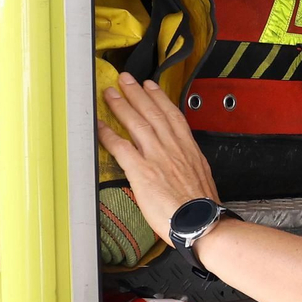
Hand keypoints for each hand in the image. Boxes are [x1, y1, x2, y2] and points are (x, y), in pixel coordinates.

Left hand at [95, 72, 220, 242]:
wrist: (200, 222)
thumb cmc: (201, 206)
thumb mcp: (202, 177)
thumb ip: (189, 165)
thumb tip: (182, 164)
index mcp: (188, 149)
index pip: (172, 116)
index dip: (160, 98)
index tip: (151, 87)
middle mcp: (172, 148)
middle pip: (152, 113)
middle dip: (137, 93)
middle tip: (126, 80)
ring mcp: (156, 157)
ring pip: (137, 123)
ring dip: (122, 106)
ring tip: (111, 93)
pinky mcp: (141, 171)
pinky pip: (121, 148)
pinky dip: (109, 135)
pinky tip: (100, 126)